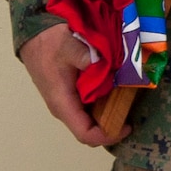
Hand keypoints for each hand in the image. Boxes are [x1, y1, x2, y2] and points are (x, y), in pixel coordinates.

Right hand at [20, 23, 129, 146]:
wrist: (36, 34)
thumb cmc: (51, 43)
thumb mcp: (71, 47)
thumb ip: (89, 60)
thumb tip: (110, 70)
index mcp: (63, 103)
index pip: (85, 134)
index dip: (108, 135)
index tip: (128, 125)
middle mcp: (65, 108)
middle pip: (91, 129)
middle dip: (113, 125)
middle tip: (134, 110)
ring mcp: (68, 102)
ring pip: (92, 119)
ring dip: (111, 113)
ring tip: (130, 99)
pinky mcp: (72, 95)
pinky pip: (91, 107)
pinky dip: (106, 103)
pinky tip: (119, 89)